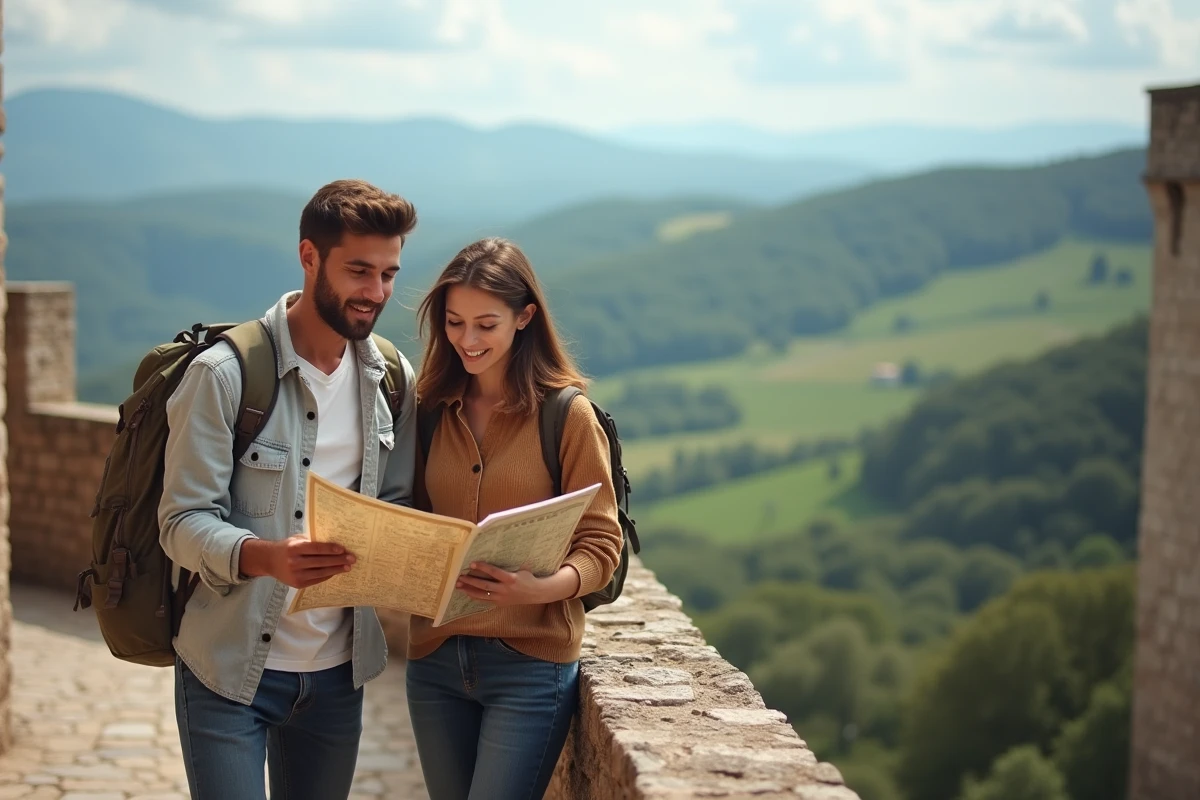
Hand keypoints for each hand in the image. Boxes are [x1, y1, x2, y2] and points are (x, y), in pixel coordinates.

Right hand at [239, 535, 355, 588]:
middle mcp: (294, 562)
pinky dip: (328, 575)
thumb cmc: (287, 547)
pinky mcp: (298, 584)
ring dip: (336, 570)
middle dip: (338, 560)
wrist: (269, 561)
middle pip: (321, 562)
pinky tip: (336, 571)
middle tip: (352, 559)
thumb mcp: (296, 540)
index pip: (316, 549)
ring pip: (321, 572)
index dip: (330, 549)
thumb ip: (311, 541)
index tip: (343, 549)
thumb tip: (333, 543)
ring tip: (348, 567)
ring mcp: (296, 575)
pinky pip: (317, 580)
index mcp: (294, 548)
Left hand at [455, 562, 579, 607]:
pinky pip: (485, 601)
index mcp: (511, 579)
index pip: (494, 572)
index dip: (483, 568)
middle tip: (460, 576)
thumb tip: (503, 549)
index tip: (472, 563)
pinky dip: (475, 597)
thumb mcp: (523, 568)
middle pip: (484, 585)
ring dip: (469, 590)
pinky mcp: (500, 603)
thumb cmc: (529, 577)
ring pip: (482, 594)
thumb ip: (512, 563)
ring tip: (458, 586)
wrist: (536, 593)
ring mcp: (502, 598)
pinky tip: (467, 593)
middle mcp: (505, 589)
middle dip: (471, 581)